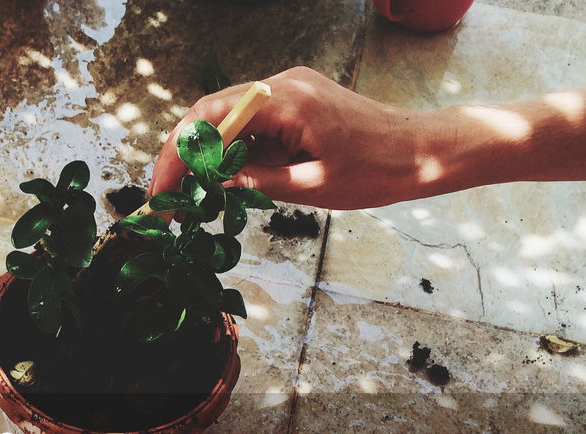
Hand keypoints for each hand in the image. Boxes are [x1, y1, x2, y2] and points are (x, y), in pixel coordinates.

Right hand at [150, 67, 428, 210]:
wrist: (423, 151)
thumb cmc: (378, 170)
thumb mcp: (311, 186)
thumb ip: (257, 181)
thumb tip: (213, 184)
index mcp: (287, 100)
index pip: (212, 117)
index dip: (178, 153)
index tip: (162, 189)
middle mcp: (283, 84)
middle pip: (211, 113)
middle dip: (182, 155)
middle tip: (165, 197)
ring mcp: (290, 90)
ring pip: (228, 118)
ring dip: (203, 155)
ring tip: (186, 195)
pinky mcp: (296, 103)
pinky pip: (250, 123)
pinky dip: (230, 150)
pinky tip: (220, 181)